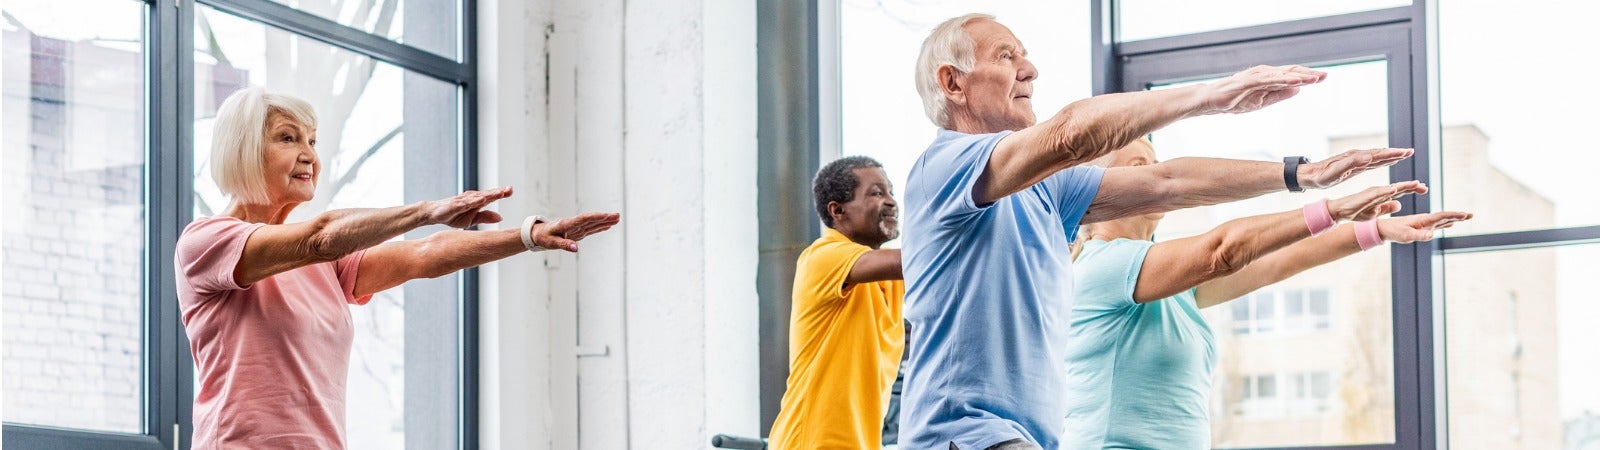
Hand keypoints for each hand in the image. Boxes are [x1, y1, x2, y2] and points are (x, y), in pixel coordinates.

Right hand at [423, 187, 511, 227]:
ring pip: (478, 197)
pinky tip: (481, 200)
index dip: (501, 193)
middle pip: (487, 194)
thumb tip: (501, 217)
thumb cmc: (454, 215)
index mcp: (476, 201)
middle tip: (509, 189)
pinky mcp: (454, 205)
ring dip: (489, 195)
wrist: (434, 214)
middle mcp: (471, 198)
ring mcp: (462, 201)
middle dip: (498, 192)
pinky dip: (473, 201)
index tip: (511, 190)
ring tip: (499, 193)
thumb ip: (485, 217)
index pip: (491, 196)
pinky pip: (465, 203)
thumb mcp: (471, 219)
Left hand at [529, 212, 621, 251]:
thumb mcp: (551, 243)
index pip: (583, 219)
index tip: (606, 216)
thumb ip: (564, 245)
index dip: (595, 217)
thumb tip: (576, 249)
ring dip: (604, 221)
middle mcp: (574, 224)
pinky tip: (607, 225)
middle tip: (617, 215)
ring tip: (617, 218)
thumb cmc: (543, 237)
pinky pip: (590, 228)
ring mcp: (576, 227)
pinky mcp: (577, 231)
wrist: (537, 233)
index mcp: (567, 224)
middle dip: (604, 217)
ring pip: (593, 223)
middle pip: (591, 219)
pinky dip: (599, 226)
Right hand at [1199, 65, 1326, 113]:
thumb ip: (1279, 94)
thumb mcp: (1262, 101)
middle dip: (1308, 74)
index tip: (1323, 78)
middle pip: (1290, 72)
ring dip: (1299, 76)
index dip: (1307, 76)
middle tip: (1326, 76)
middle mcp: (1264, 73)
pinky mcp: (1248, 81)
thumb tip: (1298, 89)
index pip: (1291, 75)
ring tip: (1315, 78)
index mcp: (1268, 78)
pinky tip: (1296, 81)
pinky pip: (1269, 80)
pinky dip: (1284, 79)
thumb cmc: (1234, 100)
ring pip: (1282, 74)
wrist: (1210, 101)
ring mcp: (1256, 76)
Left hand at [1299, 148, 1414, 189]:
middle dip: (1395, 153)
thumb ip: (1351, 164)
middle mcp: (1357, 157)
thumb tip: (1367, 156)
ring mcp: (1356, 161)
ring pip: (1377, 157)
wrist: (1309, 175)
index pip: (1378, 155)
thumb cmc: (1321, 176)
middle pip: (1380, 154)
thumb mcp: (1334, 173)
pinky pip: (1371, 162)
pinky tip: (1386, 160)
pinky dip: (1381, 160)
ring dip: (1390, 156)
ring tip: (1403, 154)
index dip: (1392, 154)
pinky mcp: (1353, 166)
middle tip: (1410, 151)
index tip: (1406, 152)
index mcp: (1355, 158)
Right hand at [1328, 181, 1426, 220]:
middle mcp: (1379, 192)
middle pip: (1399, 188)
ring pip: (1391, 189)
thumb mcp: (1375, 211)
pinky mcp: (1364, 197)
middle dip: (1412, 187)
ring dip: (1403, 186)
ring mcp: (1372, 193)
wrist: (1340, 211)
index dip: (1413, 189)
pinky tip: (1394, 189)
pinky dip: (1386, 191)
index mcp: (1383, 195)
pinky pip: (1377, 194)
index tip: (1425, 188)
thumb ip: (1387, 207)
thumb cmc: (1356, 211)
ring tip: (1415, 184)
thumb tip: (1399, 205)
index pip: (1401, 190)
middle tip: (1425, 186)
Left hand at [1377, 211, 1472, 242]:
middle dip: (1458, 216)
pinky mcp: (1420, 227)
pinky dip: (1445, 223)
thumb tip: (1433, 235)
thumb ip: (1419, 235)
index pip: (1441, 216)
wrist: (1382, 228)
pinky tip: (1450, 225)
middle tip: (1471, 215)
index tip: (1465, 214)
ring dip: (1453, 219)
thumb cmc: (1393, 232)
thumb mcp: (1406, 236)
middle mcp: (1424, 220)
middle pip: (1444, 217)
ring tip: (1465, 217)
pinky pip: (1436, 224)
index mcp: (1423, 220)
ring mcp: (1423, 223)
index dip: (1453, 215)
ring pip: (1441, 220)